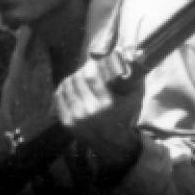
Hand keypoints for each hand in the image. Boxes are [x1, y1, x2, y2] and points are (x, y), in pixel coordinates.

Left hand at [54, 50, 142, 176]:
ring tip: (79, 78)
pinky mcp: (67, 123)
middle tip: (87, 70)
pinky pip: (59, 96)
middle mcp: (90, 111)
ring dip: (73, 78)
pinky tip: (70, 86)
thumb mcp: (134, 95)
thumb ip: (135, 73)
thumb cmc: (125, 115)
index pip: (91, 75)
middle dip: (82, 71)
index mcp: (107, 104)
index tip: (93, 63)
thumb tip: (134, 51)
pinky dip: (64, 88)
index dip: (91, 65)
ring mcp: (77, 118)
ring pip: (67, 85)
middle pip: (77, 78)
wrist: (114, 144)